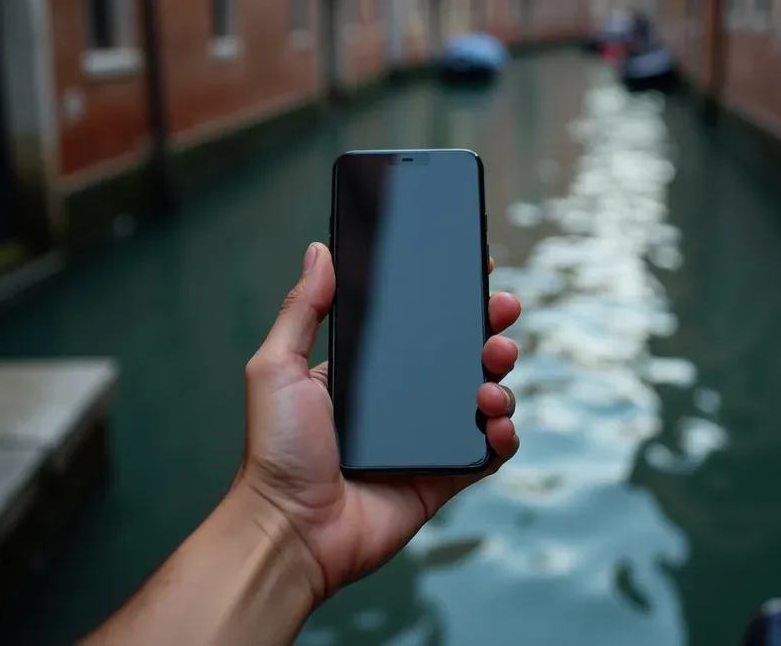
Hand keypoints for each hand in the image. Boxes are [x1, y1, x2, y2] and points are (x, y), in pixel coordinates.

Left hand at [234, 242, 520, 603]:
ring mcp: (426, 439)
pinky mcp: (444, 476)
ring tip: (490, 376)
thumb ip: (302, 310)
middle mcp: (401, 401)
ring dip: (500, 377)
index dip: (450, 299)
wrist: (291, 529)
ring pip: (483, 396)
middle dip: (488, 327)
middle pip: (461, 353)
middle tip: (500, 312)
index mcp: (368, 371)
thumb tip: (318, 251)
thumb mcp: (277, 368)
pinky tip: (497, 422)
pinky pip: (489, 452)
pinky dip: (504, 435)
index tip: (475, 270)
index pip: (419, 325)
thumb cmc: (276, 452)